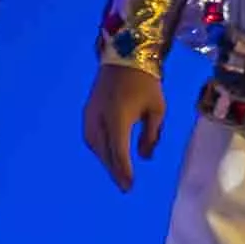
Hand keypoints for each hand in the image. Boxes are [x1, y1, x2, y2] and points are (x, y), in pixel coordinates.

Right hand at [85, 61, 163, 188]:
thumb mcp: (156, 109)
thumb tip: (145, 157)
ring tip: (118, 172)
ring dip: (105, 160)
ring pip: (95, 146)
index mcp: (118, 118)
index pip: (119, 152)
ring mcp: (90, 115)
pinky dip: (99, 149)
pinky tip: (108, 155)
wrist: (123, 56)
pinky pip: (91, 137)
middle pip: (104, 152)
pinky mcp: (87, 111)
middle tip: (125, 185)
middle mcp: (99, 119)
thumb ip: (151, 135)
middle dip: (114, 170)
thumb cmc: (145, 83)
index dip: (124, 171)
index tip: (129, 187)